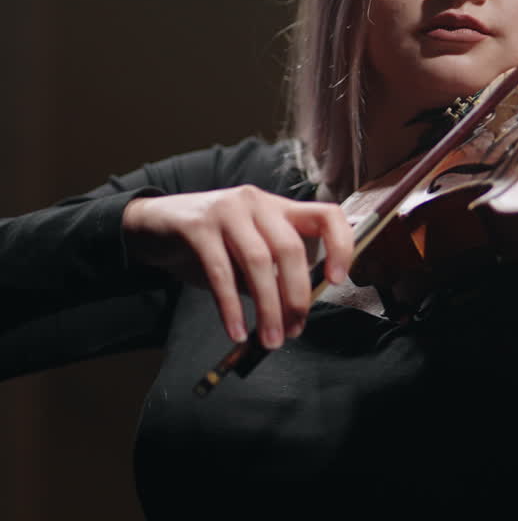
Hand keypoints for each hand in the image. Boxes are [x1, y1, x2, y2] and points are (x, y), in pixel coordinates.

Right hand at [121, 186, 352, 348]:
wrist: (152, 225)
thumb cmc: (211, 244)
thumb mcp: (247, 254)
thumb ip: (272, 274)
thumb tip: (295, 313)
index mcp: (279, 208)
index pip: (327, 215)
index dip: (340, 245)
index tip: (337, 280)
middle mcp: (258, 203)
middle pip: (290, 249)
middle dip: (296, 296)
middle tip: (295, 330)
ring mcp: (227, 210)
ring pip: (259, 262)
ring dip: (267, 307)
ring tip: (271, 340)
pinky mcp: (196, 226)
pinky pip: (220, 272)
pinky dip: (230, 307)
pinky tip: (236, 330)